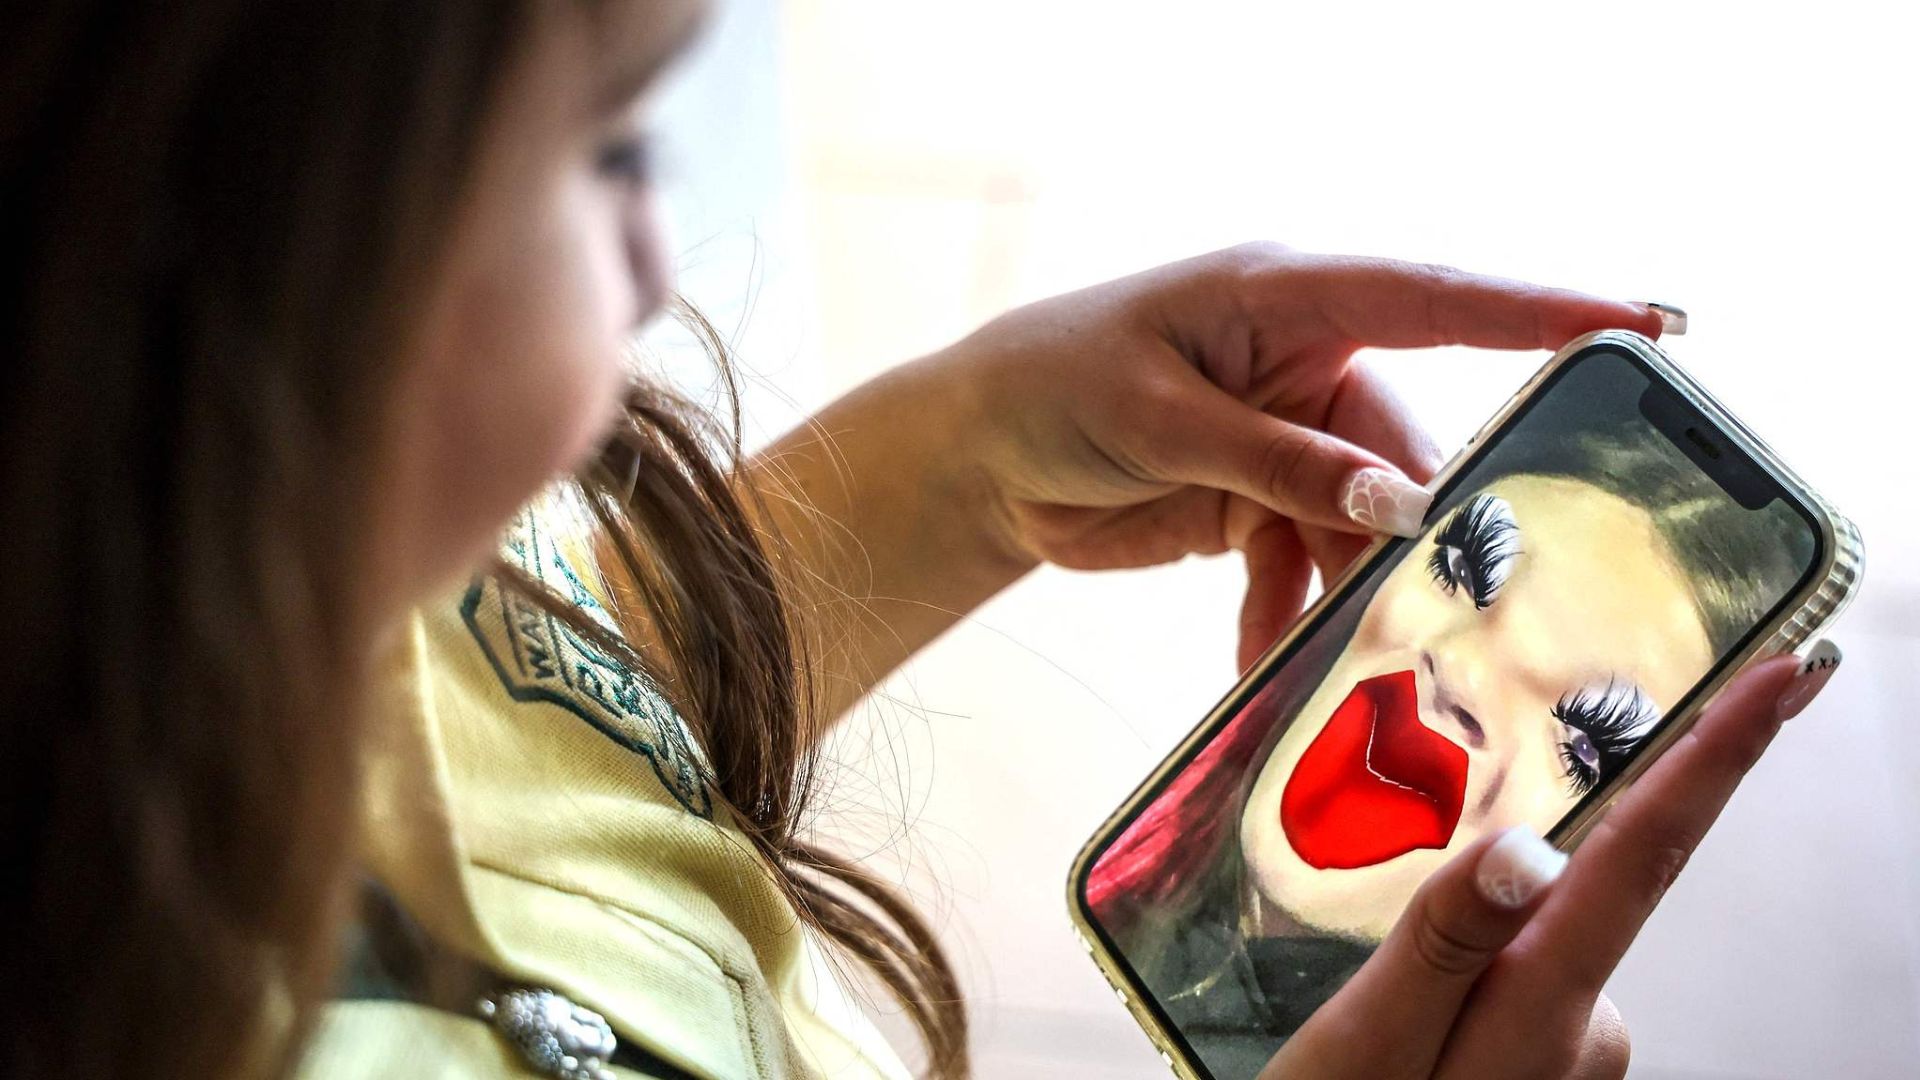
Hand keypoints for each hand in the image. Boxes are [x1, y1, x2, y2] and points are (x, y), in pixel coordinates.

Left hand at [951, 244, 1665, 669]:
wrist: (976, 454)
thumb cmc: (1054, 386)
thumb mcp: (1160, 416)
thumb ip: (1278, 462)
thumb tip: (1398, 505)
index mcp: (1287, 299)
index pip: (1435, 302)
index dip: (1540, 313)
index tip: (1640, 329)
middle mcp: (1302, 365)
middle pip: (1406, 451)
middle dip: (1431, 530)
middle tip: (1469, 603)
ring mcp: (1283, 441)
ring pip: (1361, 526)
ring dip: (1355, 594)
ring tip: (1362, 662)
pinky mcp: (1253, 504)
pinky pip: (1301, 568)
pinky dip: (1287, 618)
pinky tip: (1263, 662)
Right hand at [1259, 646, 1841, 1079]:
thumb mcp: (1361, 1047)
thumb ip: (1441, 942)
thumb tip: (1532, 847)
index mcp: (1543, 1014)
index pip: (1643, 860)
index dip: (1720, 759)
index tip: (1791, 676)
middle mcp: (1587, 1035)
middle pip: (1573, 896)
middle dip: (1513, 880)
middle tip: (1418, 952)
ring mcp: (1573, 1061)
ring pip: (1532, 947)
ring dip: (1467, 954)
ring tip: (1377, 1024)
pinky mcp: (1548, 1070)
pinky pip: (1516, 988)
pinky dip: (1469, 986)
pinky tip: (1407, 1034)